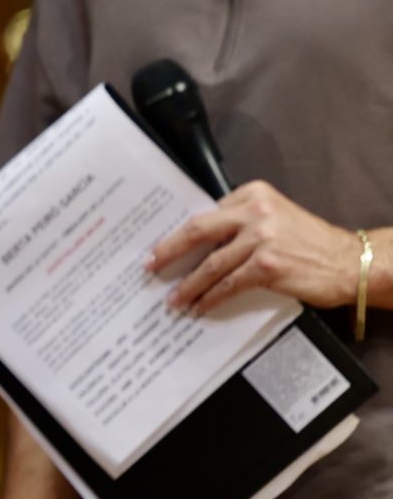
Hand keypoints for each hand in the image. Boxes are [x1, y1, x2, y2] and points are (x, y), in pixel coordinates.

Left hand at [147, 181, 372, 314]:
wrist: (349, 262)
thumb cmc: (310, 242)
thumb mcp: (275, 217)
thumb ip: (241, 222)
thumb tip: (200, 243)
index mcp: (252, 193)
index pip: (206, 212)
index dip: (180, 230)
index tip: (161, 243)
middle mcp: (254, 211)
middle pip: (197, 230)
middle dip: (168, 250)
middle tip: (149, 265)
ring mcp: (261, 238)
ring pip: (211, 263)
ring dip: (189, 284)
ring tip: (174, 298)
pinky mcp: (268, 265)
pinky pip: (229, 284)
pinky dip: (211, 297)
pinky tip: (200, 306)